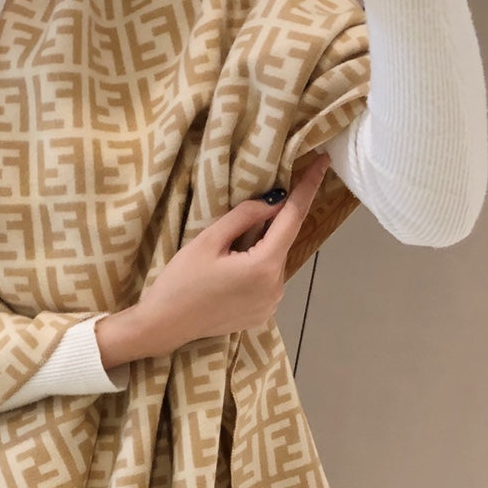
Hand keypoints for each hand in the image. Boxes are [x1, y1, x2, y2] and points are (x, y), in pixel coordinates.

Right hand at [95, 153, 331, 366]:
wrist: (164, 325)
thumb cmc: (181, 281)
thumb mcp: (208, 241)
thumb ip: (244, 216)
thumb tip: (274, 201)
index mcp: (264, 265)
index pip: (293, 217)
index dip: (308, 187)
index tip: (323, 162)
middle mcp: (276, 287)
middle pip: (281, 242)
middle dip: (269, 226)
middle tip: (237, 226)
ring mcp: (272, 304)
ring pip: (274, 262)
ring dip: (260, 251)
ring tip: (224, 259)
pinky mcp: (263, 315)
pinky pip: (267, 282)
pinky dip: (256, 271)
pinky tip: (229, 277)